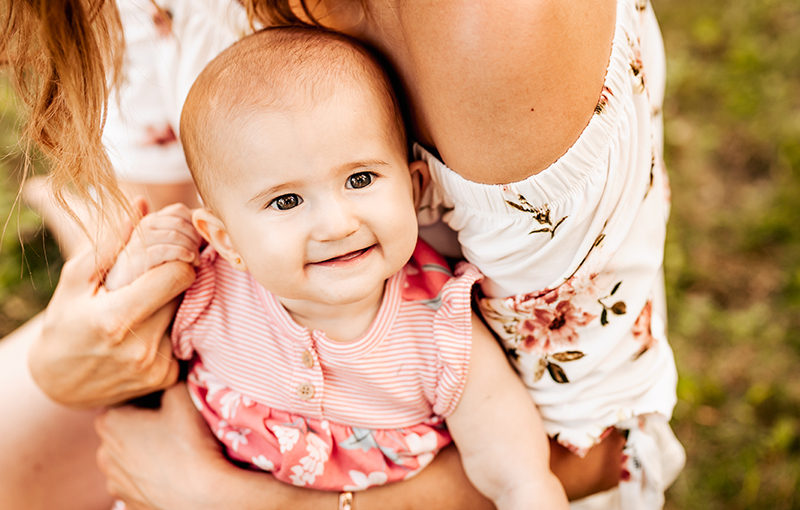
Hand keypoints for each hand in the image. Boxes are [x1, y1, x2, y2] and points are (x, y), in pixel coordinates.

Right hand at [29, 199, 196, 407]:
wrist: (59, 383)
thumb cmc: (65, 323)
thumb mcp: (75, 280)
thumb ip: (110, 243)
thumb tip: (143, 205)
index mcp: (116, 319)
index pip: (178, 276)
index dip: (180, 257)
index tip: (172, 251)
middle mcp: (141, 348)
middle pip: (186, 293)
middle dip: (176, 276)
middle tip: (158, 273)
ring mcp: (156, 367)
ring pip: (186, 315)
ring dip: (173, 302)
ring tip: (147, 303)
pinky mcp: (167, 378)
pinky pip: (182, 338)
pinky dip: (170, 328)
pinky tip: (147, 330)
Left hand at [95, 384, 228, 509]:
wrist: (204, 496)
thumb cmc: (190, 442)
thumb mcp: (182, 394)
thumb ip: (170, 374)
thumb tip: (171, 361)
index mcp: (109, 422)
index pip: (127, 399)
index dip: (150, 397)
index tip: (170, 401)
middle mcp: (103, 453)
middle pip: (126, 429)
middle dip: (145, 424)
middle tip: (175, 425)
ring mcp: (114, 483)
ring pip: (131, 457)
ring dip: (147, 452)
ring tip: (177, 452)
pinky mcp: (128, 504)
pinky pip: (139, 482)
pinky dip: (152, 477)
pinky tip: (174, 473)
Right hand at [105, 203, 201, 289]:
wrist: (126, 282)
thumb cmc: (153, 261)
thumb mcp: (166, 242)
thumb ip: (181, 231)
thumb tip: (201, 217)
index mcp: (153, 219)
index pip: (179, 210)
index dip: (194, 222)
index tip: (202, 238)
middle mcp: (145, 226)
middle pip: (179, 223)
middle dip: (195, 237)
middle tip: (202, 251)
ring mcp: (140, 241)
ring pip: (174, 235)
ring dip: (191, 247)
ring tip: (197, 260)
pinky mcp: (139, 257)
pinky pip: (165, 250)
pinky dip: (182, 253)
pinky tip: (190, 260)